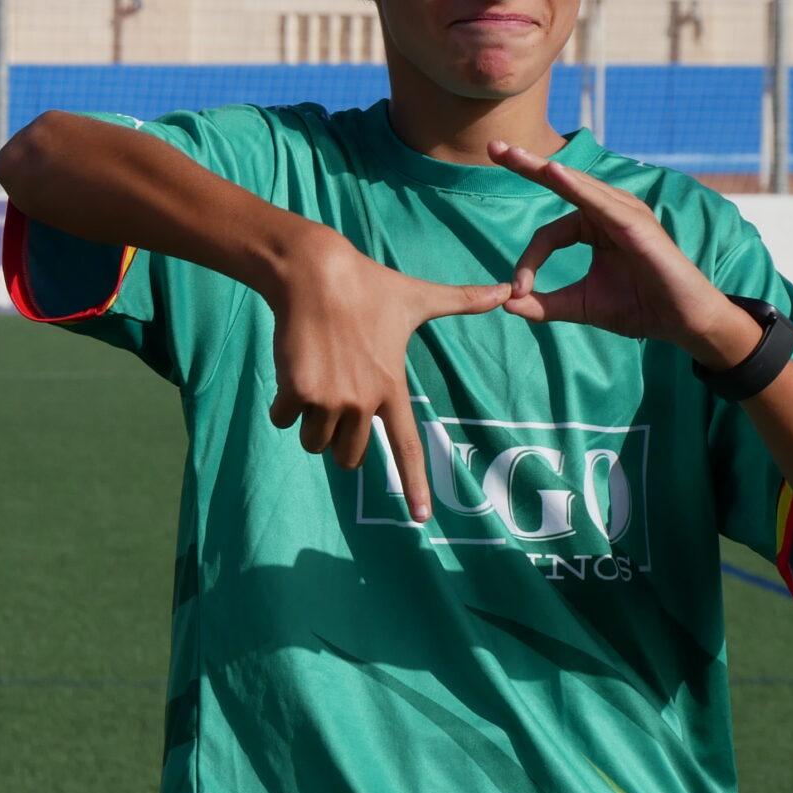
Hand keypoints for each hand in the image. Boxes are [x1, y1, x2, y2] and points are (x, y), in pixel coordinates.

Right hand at [263, 227, 510, 521]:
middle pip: (349, 456)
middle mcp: (362, 401)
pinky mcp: (297, 392)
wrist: (314, 274)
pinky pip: (284, 421)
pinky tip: (295, 370)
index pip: (406, 447)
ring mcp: (329, 399)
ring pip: (315, 443)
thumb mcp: (418, 296)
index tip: (422, 519)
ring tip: (319, 377)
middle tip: (339, 394)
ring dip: (311, 421)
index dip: (414, 484)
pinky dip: (285, 405)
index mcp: (391, 388)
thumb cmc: (368, 285)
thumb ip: (462, 301)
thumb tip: (507, 290)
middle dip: (340, 437)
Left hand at [487, 140, 758, 365]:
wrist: (682, 321)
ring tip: (514, 155)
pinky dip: (578, 187)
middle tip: (493, 147)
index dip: (528, 262)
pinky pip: (602, 202)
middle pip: (561, 185)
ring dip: (545, 170)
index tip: (517, 291)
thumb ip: (545, 303)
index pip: (550, 234)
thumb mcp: (582, 305)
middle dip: (525, 166)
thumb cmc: (640, 308)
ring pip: (578, 187)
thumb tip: (506, 303)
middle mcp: (608, 212)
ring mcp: (624, 213)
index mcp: (595, 227)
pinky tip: (555, 173)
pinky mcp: (637, 224)